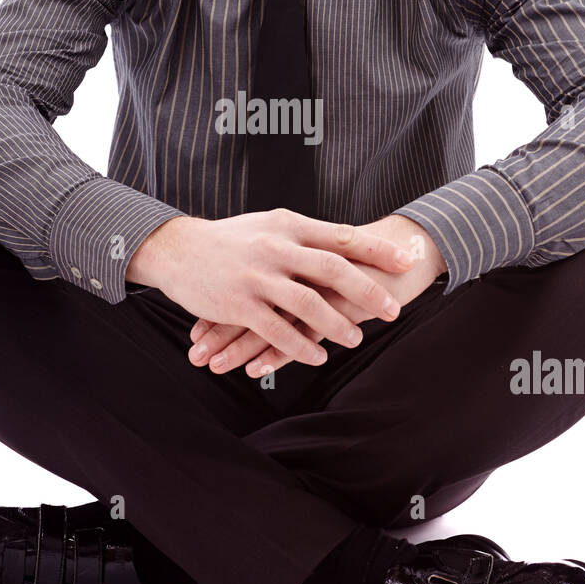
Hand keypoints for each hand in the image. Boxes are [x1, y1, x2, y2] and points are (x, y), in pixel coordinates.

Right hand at [134, 208, 419, 369]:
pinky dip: (299, 345)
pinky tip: (317, 357)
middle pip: (332, 268)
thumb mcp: (268, 226)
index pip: (341, 236)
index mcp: (288, 226)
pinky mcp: (238, 303)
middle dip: (367, 290)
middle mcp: (276, 247)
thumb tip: (342, 242)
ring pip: (306, 302)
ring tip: (357, 340)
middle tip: (393, 310)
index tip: (407, 259)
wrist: (177, 248)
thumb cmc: (229, 239)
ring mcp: (256, 276)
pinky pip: (275, 329)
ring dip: (336, 324)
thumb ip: (303, 236)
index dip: (376, 250)